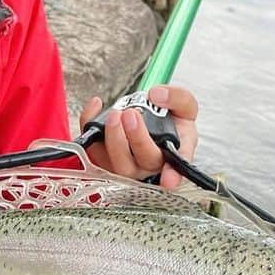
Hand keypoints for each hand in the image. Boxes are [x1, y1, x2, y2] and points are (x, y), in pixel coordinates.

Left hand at [79, 85, 199, 189]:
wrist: (151, 120)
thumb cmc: (171, 121)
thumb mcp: (185, 107)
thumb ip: (178, 98)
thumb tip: (156, 96)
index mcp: (172, 157)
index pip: (173, 171)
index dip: (171, 177)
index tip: (167, 179)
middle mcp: (146, 167)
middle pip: (138, 165)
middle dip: (134, 139)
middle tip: (131, 114)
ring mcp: (123, 165)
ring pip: (113, 163)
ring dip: (112, 139)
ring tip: (116, 113)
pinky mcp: (102, 157)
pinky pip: (91, 146)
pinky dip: (89, 123)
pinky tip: (97, 105)